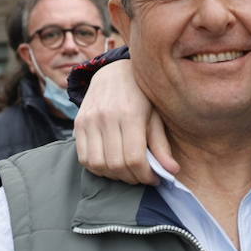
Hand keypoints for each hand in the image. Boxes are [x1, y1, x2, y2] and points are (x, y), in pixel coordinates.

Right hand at [74, 60, 173, 185]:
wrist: (114, 71)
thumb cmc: (141, 95)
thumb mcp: (156, 115)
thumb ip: (161, 145)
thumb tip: (172, 171)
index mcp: (130, 114)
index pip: (134, 158)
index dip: (145, 175)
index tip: (155, 178)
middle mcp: (106, 117)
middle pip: (116, 165)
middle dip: (132, 178)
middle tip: (142, 176)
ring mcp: (89, 121)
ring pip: (98, 165)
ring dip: (114, 176)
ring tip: (127, 172)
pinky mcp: (78, 124)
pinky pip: (83, 158)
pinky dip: (97, 168)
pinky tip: (111, 165)